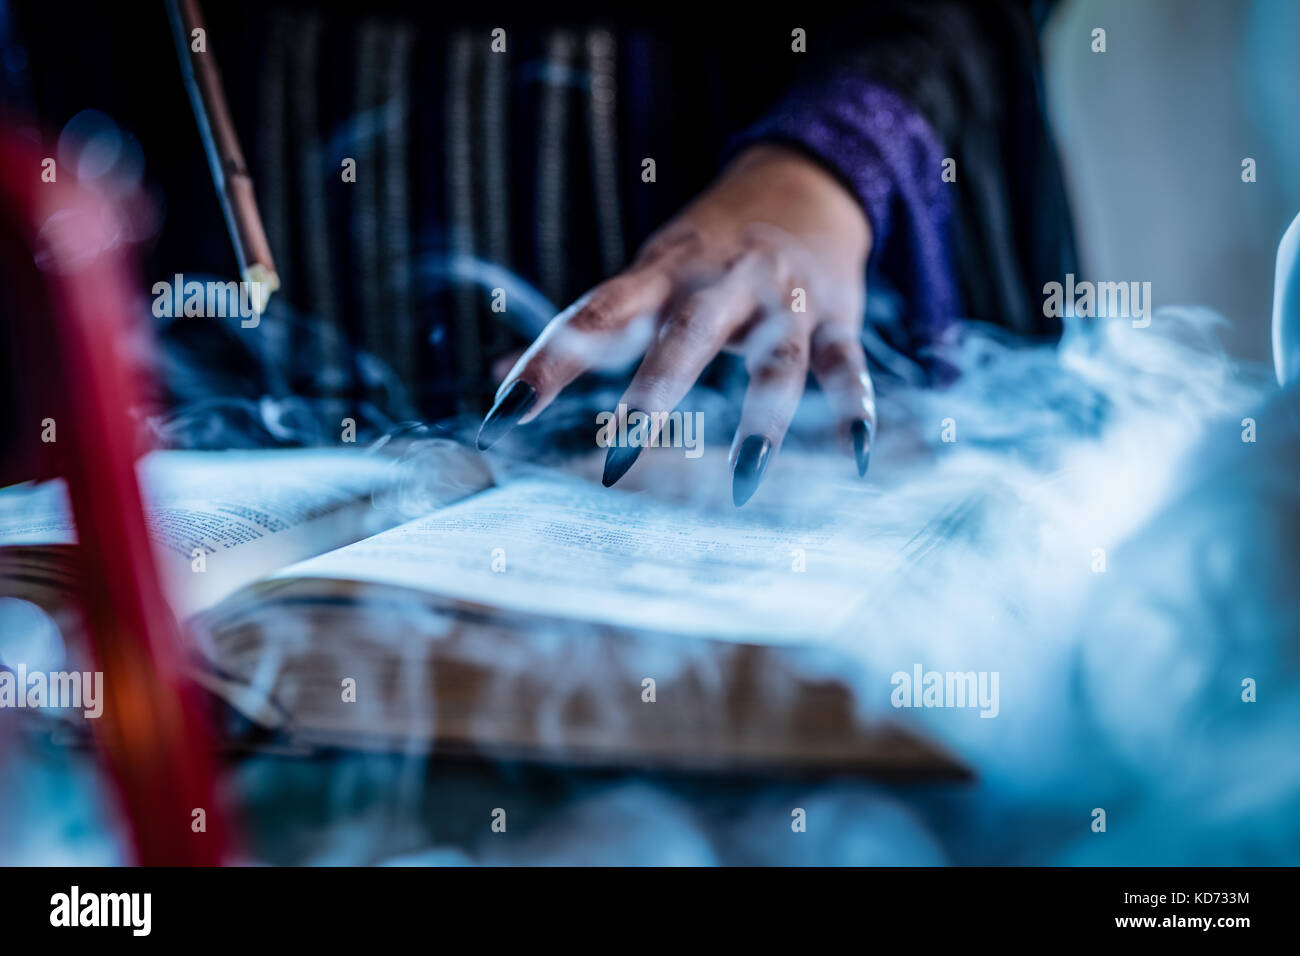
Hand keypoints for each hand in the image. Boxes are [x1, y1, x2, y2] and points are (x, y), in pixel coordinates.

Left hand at [476, 144, 876, 504]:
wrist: (806, 181)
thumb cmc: (706, 248)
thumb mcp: (644, 272)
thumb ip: (583, 329)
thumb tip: (492, 375)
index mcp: (663, 271)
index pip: (599, 312)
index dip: (552, 357)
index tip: (507, 408)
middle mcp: (722, 281)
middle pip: (686, 334)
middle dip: (654, 392)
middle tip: (616, 454)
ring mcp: (783, 299)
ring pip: (775, 357)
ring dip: (763, 416)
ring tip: (743, 478)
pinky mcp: (836, 316)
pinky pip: (846, 363)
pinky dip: (853, 405)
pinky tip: (852, 452)